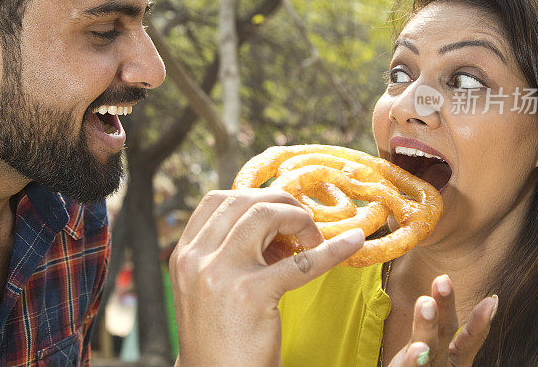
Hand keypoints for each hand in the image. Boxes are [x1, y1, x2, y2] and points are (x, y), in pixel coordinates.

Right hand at [170, 189, 364, 366]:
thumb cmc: (219, 339)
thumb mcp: (208, 288)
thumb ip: (230, 255)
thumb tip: (279, 231)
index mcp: (183, 255)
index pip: (216, 201)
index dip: (252, 198)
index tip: (276, 212)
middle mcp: (196, 259)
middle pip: (244, 201)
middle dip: (280, 203)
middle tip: (302, 222)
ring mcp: (222, 274)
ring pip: (266, 215)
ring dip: (298, 219)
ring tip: (313, 239)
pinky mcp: (252, 294)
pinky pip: (302, 261)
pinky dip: (333, 249)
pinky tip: (354, 243)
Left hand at [389, 275, 497, 365]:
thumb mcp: (430, 352)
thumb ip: (436, 331)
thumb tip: (445, 299)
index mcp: (451, 359)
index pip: (468, 340)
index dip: (480, 322)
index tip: (493, 300)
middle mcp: (443, 365)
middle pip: (445, 335)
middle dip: (446, 307)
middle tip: (444, 280)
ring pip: (428, 348)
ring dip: (426, 325)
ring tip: (426, 302)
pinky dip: (413, 361)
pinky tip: (416, 351)